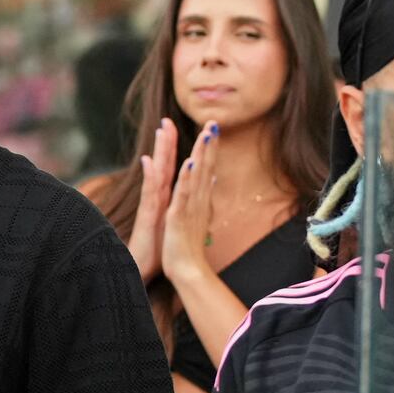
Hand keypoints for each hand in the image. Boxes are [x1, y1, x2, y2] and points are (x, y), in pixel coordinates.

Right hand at [126, 117, 176, 282]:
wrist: (141, 271)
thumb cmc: (157, 250)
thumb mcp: (170, 224)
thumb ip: (175, 206)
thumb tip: (188, 193)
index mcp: (164, 199)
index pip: (170, 169)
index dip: (174, 149)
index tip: (177, 128)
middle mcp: (156, 198)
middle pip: (162, 165)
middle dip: (166, 142)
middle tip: (168, 120)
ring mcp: (150, 206)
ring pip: (156, 174)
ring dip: (159, 152)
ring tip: (161, 131)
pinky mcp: (147, 217)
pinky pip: (150, 194)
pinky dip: (150, 176)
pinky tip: (150, 162)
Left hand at [161, 121, 218, 284]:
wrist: (188, 270)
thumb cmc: (190, 245)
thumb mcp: (198, 216)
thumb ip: (206, 196)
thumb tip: (214, 179)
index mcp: (199, 199)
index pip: (206, 169)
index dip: (209, 149)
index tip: (212, 129)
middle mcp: (198, 200)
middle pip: (204, 168)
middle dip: (208, 145)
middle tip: (213, 122)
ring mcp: (190, 207)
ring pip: (197, 176)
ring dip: (200, 155)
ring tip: (205, 134)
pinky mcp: (179, 215)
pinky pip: (183, 193)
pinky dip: (187, 177)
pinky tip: (189, 163)